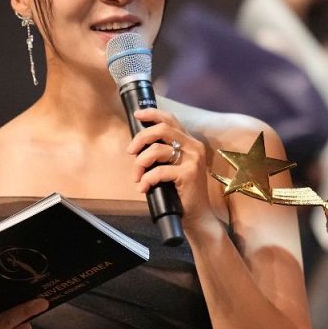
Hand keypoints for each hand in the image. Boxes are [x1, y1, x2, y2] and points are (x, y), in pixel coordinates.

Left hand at [126, 108, 213, 233]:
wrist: (197, 215)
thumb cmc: (181, 191)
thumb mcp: (173, 167)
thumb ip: (163, 153)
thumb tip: (138, 145)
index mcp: (190, 142)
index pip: (171, 120)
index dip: (153, 114)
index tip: (137, 114)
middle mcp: (194, 147)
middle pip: (162, 129)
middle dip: (140, 138)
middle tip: (130, 152)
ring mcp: (193, 160)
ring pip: (157, 150)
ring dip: (140, 163)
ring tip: (137, 177)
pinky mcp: (189, 174)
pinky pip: (158, 171)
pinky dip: (146, 180)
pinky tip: (144, 188)